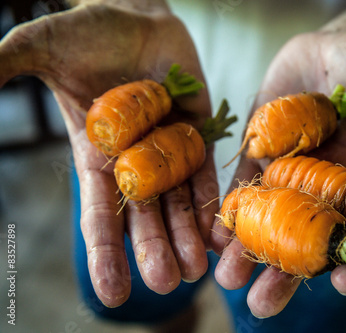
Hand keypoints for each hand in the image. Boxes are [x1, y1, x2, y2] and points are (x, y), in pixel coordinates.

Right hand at [0, 1, 215, 306]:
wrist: (137, 17)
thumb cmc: (88, 32)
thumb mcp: (40, 46)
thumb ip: (5, 64)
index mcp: (98, 156)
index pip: (99, 213)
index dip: (104, 253)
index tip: (112, 294)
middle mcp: (135, 161)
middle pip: (146, 215)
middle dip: (155, 249)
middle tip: (167, 284)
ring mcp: (168, 149)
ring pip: (179, 202)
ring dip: (188, 236)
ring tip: (197, 270)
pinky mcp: (198, 132)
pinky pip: (205, 172)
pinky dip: (211, 201)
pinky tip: (219, 231)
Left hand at [211, 28, 345, 317]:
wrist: (336, 46)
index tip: (345, 284)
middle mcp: (323, 187)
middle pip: (305, 240)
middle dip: (284, 273)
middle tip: (261, 305)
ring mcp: (289, 173)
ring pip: (267, 221)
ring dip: (246, 251)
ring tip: (227, 279)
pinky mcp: (261, 154)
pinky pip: (244, 188)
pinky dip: (230, 211)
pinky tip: (214, 235)